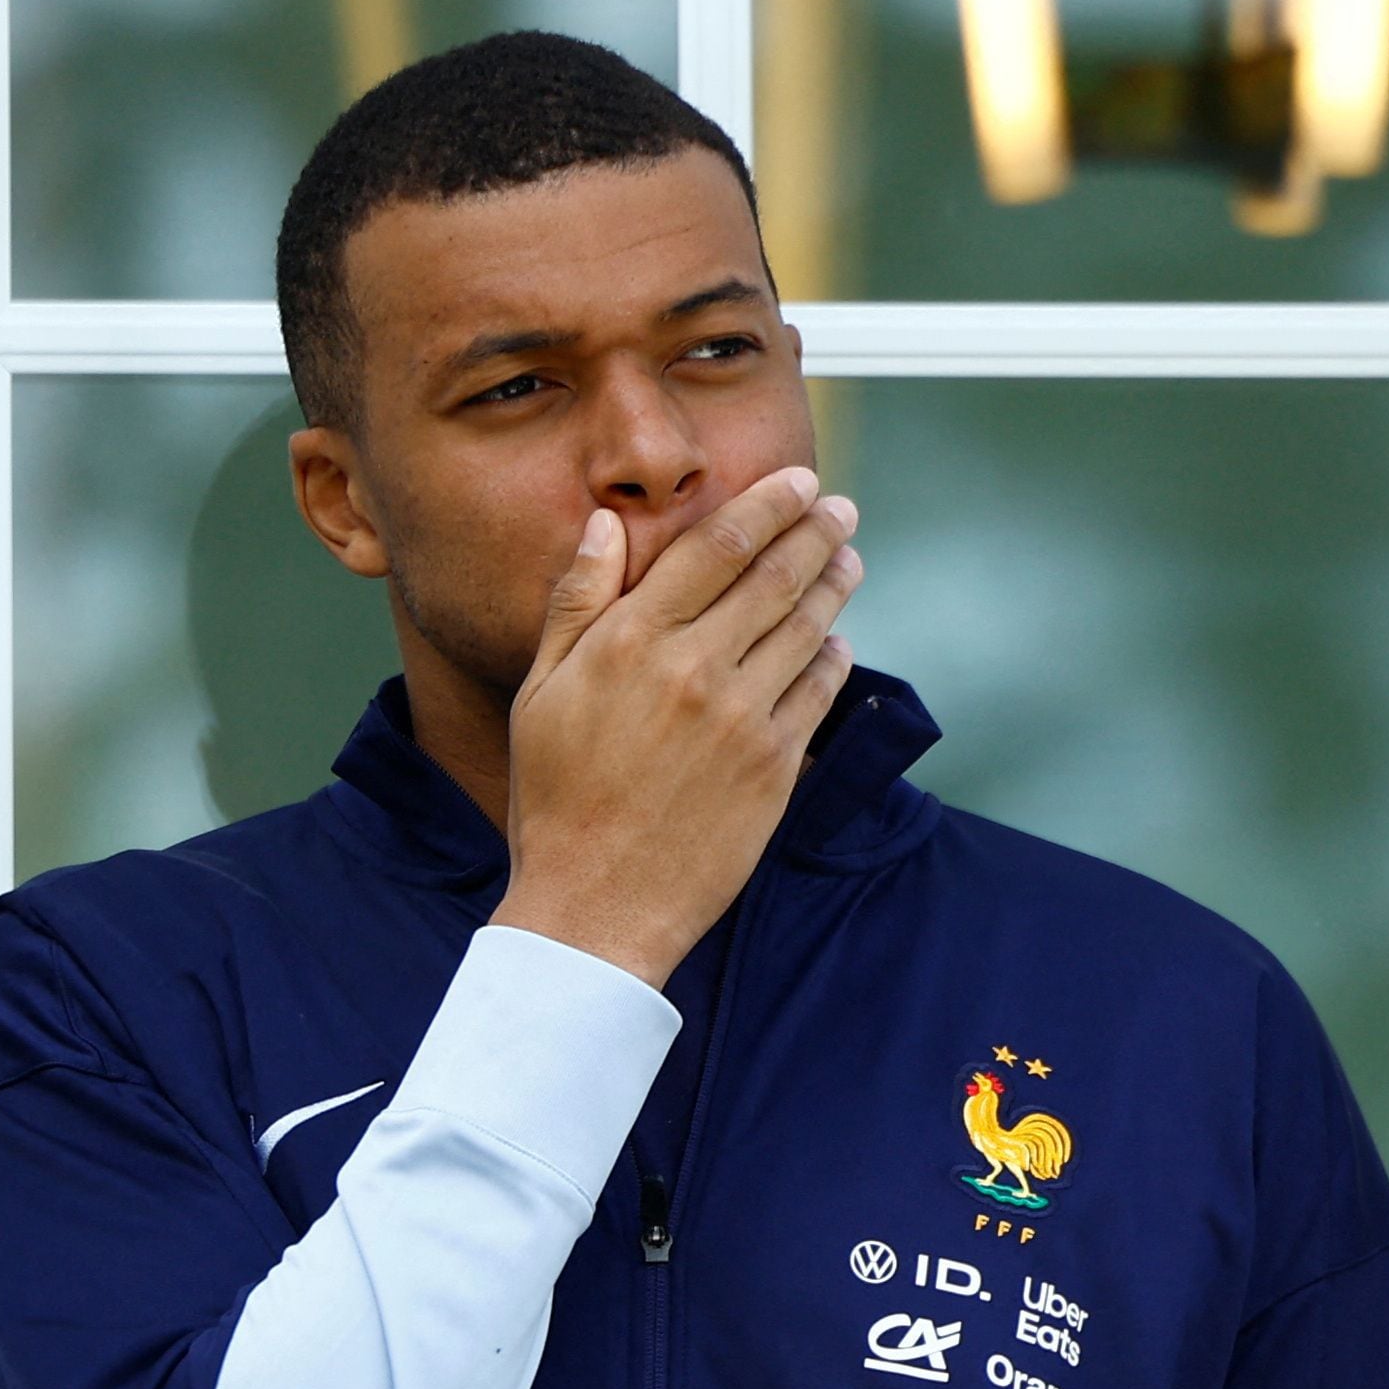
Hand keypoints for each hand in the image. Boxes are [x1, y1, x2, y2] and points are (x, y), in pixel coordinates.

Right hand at [488, 466, 864, 989]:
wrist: (595, 907)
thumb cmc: (555, 799)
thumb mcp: (540, 692)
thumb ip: (577, 602)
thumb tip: (606, 524)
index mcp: (631, 641)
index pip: (716, 546)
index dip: (766, 504)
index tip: (798, 481)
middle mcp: (694, 670)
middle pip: (775, 577)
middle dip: (816, 531)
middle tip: (839, 507)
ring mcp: (742, 720)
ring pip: (806, 629)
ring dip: (835, 584)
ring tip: (848, 558)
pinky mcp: (774, 768)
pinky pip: (817, 694)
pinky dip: (833, 658)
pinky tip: (836, 641)